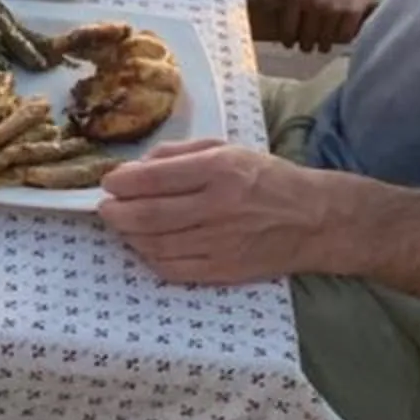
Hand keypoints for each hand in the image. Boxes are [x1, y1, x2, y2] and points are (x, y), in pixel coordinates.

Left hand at [96, 141, 338, 286]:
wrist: (313, 220)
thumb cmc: (267, 178)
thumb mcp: (227, 149)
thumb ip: (180, 154)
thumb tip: (137, 167)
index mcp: (219, 170)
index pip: (154, 178)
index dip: (122, 182)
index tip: (108, 182)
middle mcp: (218, 207)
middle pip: (148, 215)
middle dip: (116, 212)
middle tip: (105, 207)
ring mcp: (220, 243)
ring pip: (155, 245)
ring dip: (129, 236)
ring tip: (122, 226)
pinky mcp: (223, 271)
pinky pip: (173, 269)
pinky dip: (150, 258)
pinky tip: (144, 246)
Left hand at [250, 0, 375, 53]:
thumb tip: (258, 2)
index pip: (289, 30)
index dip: (288, 40)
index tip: (289, 43)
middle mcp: (317, 3)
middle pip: (308, 38)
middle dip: (306, 44)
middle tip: (306, 45)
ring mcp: (337, 7)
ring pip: (326, 40)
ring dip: (323, 44)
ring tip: (321, 44)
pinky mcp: (355, 10)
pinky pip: (345, 35)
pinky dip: (341, 38)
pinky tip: (337, 34)